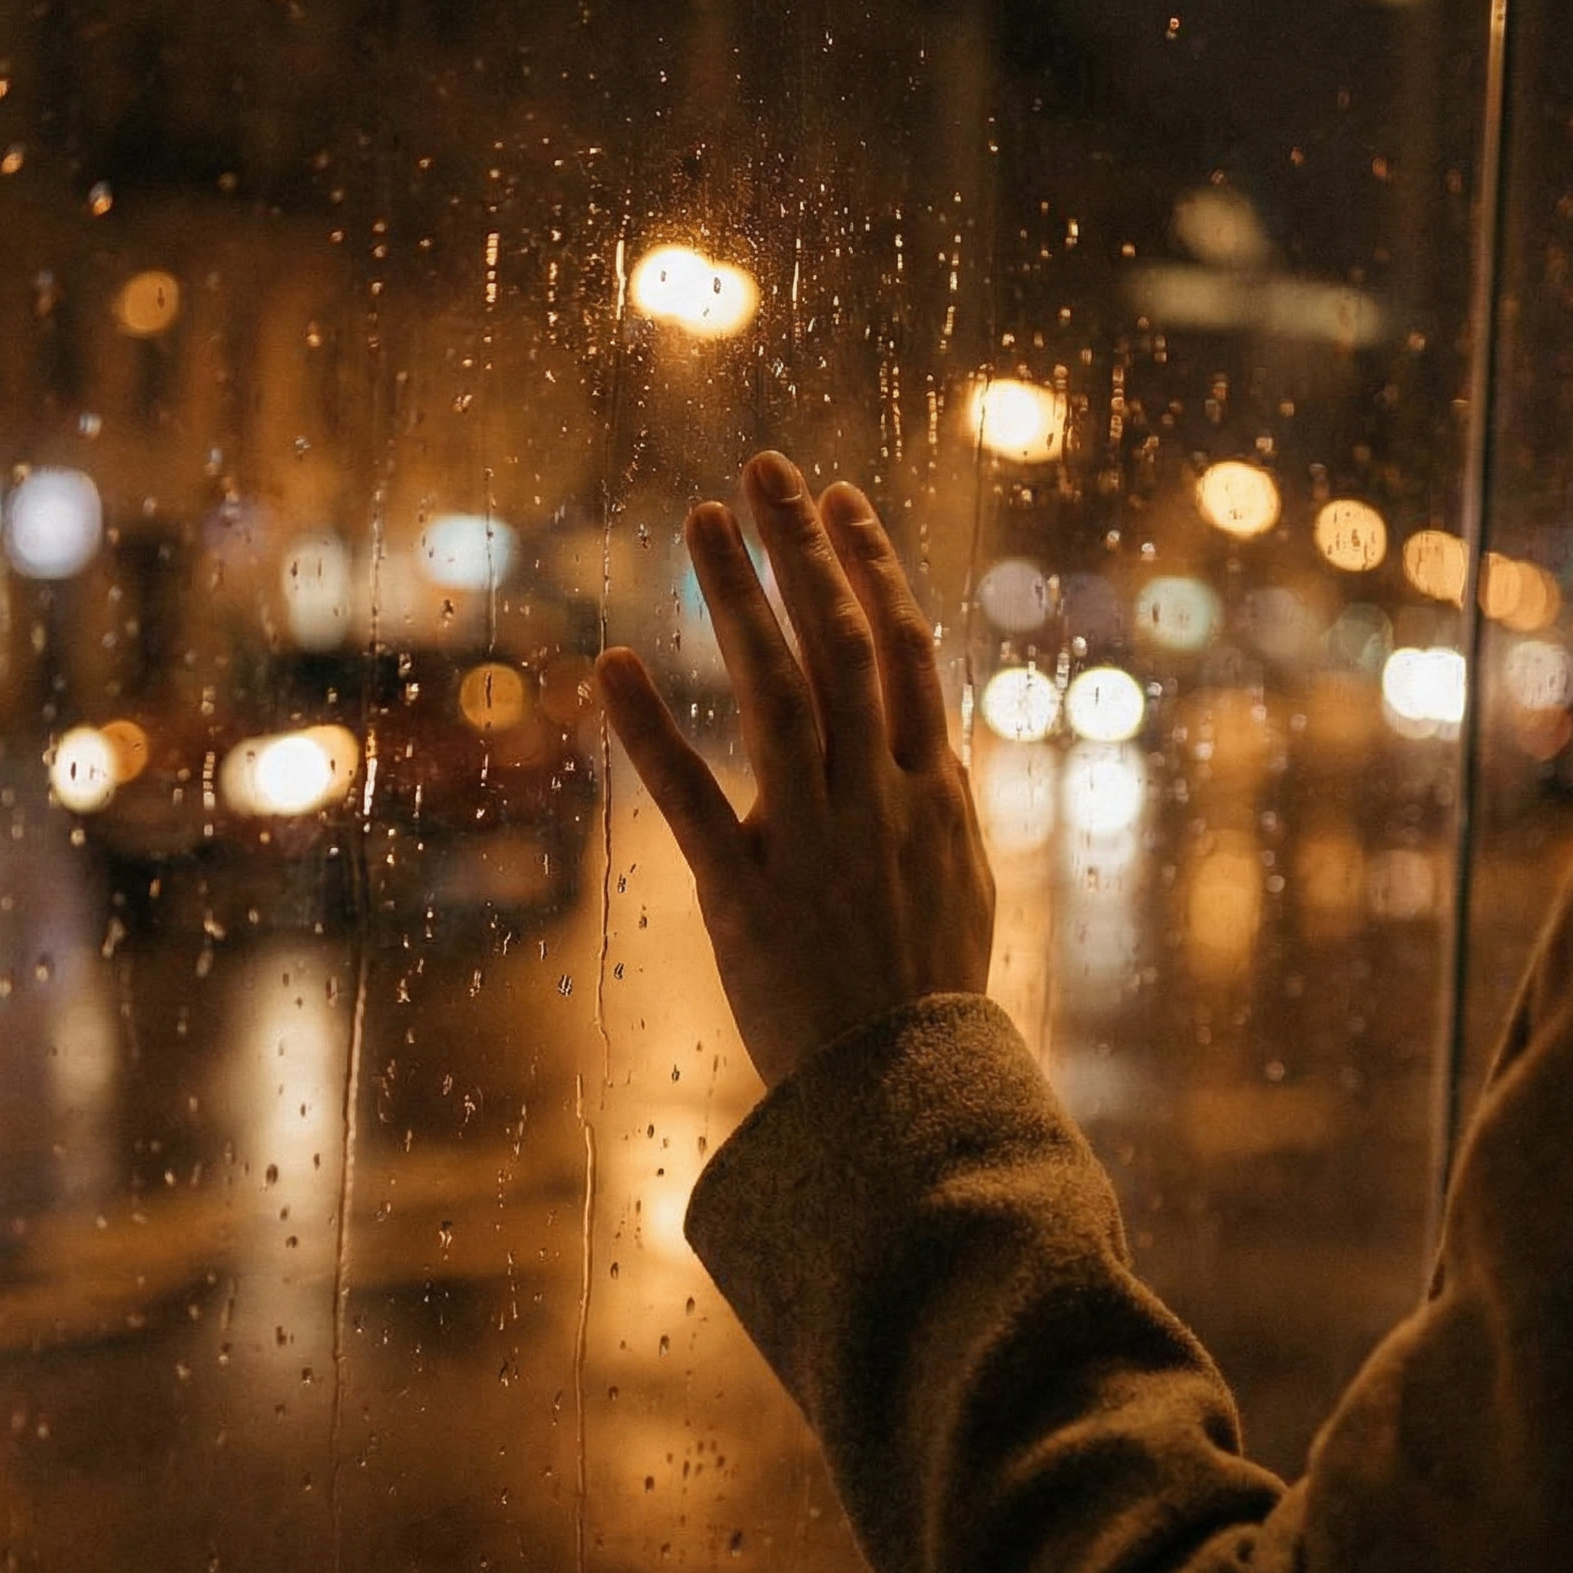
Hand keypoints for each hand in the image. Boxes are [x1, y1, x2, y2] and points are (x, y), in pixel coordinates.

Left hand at [594, 451, 995, 1090]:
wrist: (905, 1105)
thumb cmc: (926, 1004)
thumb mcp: (960, 891)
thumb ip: (940, 808)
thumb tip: (934, 745)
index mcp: (934, 795)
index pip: (907, 652)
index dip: (870, 567)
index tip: (839, 499)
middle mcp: (881, 802)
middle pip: (844, 647)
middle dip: (803, 550)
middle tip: (763, 468)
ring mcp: (816, 845)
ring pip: (781, 696)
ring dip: (739, 600)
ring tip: (702, 520)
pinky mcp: (748, 899)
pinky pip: (693, 802)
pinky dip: (651, 731)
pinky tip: (612, 663)